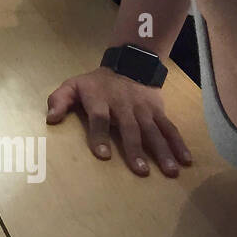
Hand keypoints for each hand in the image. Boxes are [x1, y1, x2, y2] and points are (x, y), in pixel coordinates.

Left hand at [47, 67, 191, 176]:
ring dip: (162, 151)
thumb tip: (50, 119)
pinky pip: (169, 127)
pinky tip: (186, 160)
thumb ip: (59, 100)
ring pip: (154, 130)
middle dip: (136, 149)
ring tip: (170, 171)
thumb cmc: (96, 83)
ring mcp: (143, 109)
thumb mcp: (73, 85)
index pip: (100, 117)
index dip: (99, 135)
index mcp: (100, 99)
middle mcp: (124, 105)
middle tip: (141, 171)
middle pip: (130, 128)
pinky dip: (179, 143)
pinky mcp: (158, 111)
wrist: (128, 64)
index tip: (103, 155)